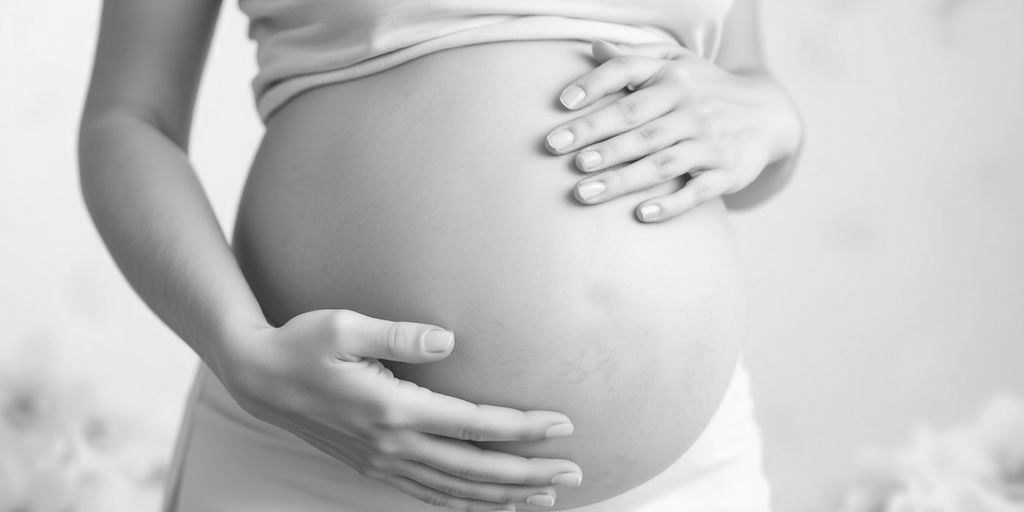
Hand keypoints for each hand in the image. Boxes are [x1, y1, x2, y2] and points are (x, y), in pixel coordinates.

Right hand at [216, 310, 581, 511]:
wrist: (259, 378)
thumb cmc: (302, 344)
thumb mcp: (345, 327)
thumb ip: (399, 336)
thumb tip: (448, 341)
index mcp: (393, 409)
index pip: (475, 425)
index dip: (523, 428)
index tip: (563, 425)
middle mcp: (393, 444)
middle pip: (476, 469)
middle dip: (529, 474)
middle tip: (574, 474)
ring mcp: (382, 461)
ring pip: (456, 491)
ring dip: (505, 496)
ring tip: (546, 497)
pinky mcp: (374, 466)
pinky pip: (428, 495)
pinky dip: (465, 505)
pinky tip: (489, 505)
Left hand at [545, 40, 801, 221]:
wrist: (769, 114)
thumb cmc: (706, 89)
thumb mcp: (679, 62)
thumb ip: (635, 57)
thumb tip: (592, 48)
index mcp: (674, 77)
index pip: (629, 75)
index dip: (595, 86)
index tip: (561, 104)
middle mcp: (692, 107)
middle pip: (638, 124)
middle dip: (598, 139)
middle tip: (560, 154)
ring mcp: (710, 143)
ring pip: (661, 162)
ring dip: (621, 178)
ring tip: (583, 191)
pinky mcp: (726, 174)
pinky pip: (697, 192)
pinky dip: (670, 204)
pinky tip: (641, 215)